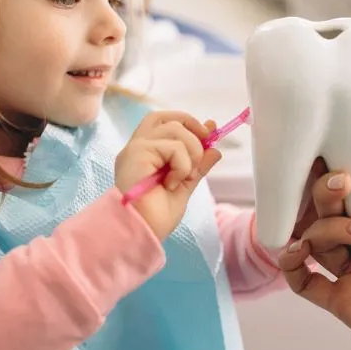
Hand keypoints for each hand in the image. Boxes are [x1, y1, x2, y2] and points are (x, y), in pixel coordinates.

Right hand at [115, 111, 220, 239]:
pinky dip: (182, 166)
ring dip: (191, 154)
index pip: (163, 122)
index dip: (188, 122)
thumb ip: (197, 165)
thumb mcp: (184, 186)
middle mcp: (137, 147)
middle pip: (165, 117)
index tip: (209, 132)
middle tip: (204, 147)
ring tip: (183, 177)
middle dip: (191, 126)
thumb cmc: (156, 216)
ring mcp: (135, 149)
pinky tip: (171, 184)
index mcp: (144, 154)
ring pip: (175, 129)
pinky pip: (173, 147)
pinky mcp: (137, 153)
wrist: (143, 232)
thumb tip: (215, 148)